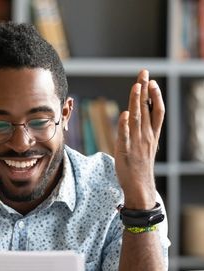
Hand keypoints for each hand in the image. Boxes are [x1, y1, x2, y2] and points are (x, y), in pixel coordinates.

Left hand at [114, 69, 164, 208]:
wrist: (140, 186)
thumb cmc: (140, 166)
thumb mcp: (146, 146)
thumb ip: (142, 130)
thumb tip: (134, 115)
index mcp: (152, 134)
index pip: (156, 110)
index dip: (155, 95)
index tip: (151, 81)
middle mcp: (146, 136)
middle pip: (147, 109)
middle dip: (145, 90)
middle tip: (143, 73)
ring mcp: (136, 144)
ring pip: (137, 119)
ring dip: (136, 102)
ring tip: (136, 87)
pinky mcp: (125, 152)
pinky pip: (125, 137)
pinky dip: (125, 126)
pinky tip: (124, 114)